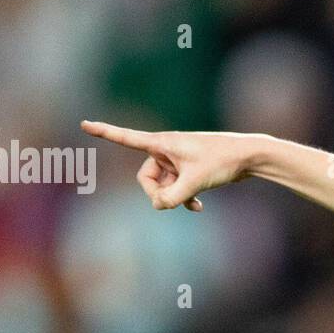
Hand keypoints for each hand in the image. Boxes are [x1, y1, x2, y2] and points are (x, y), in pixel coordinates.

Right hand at [81, 121, 258, 210]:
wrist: (248, 156)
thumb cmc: (221, 162)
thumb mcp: (195, 183)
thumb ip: (172, 198)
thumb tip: (158, 206)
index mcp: (162, 143)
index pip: (127, 138)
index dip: (105, 133)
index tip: (84, 124)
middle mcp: (166, 149)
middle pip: (145, 177)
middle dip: (156, 193)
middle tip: (173, 202)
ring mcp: (176, 159)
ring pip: (162, 186)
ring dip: (173, 198)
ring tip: (193, 204)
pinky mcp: (187, 169)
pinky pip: (175, 188)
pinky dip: (183, 198)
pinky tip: (198, 208)